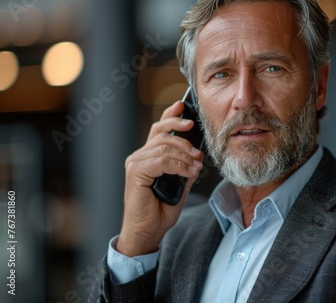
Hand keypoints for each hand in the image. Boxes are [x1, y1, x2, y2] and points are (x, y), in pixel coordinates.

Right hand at [117, 100, 203, 256]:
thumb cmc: (160, 210)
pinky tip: (188, 173)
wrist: (147, 231)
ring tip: (195, 167)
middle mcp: (140, 156)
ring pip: (164, 146)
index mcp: (149, 156)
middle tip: (198, 150)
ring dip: (185, 155)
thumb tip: (198, 156)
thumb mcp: (180, 185)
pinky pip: (160, 160)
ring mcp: (135, 163)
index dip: (170, 115)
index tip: (183, 105)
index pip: (159, 129)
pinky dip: (178, 165)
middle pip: (161, 132)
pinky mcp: (135, 172)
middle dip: (183, 135)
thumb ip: (185, 168)